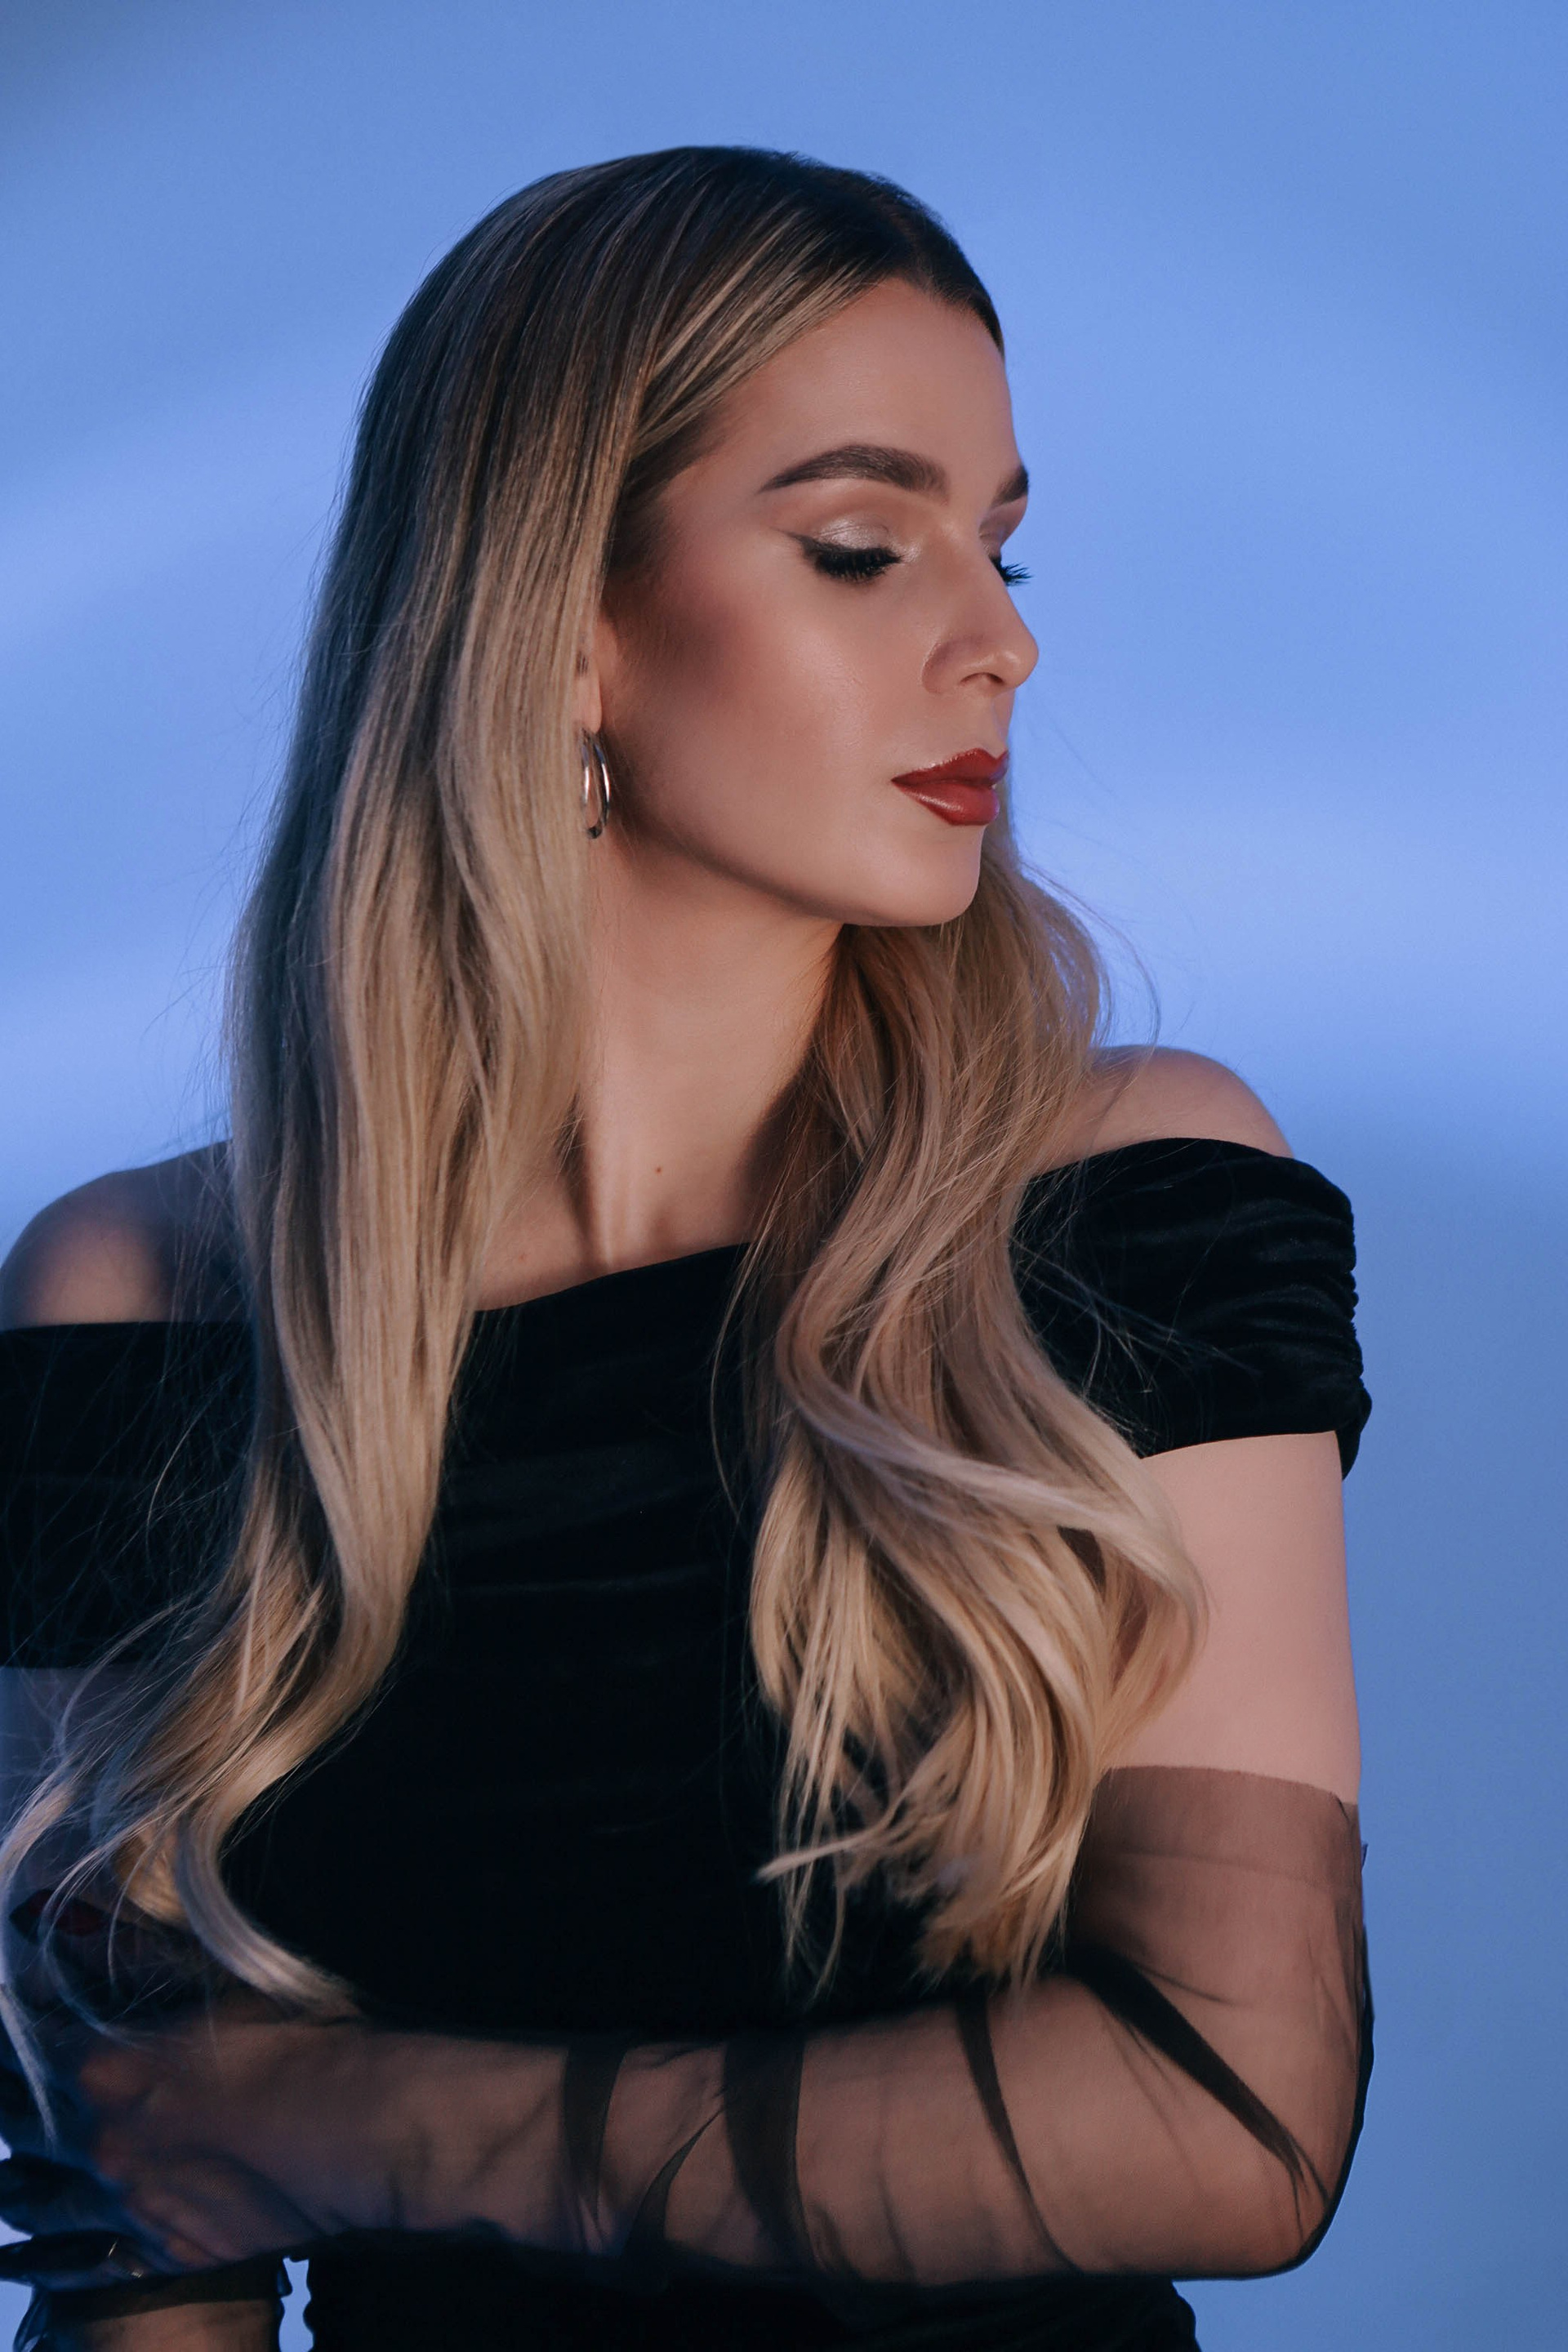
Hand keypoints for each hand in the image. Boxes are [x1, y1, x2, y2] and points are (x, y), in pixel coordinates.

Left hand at [0, 1994, 370, 2279]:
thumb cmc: (298, 2044)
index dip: (15, 2030)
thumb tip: (72, 1927)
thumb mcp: (219, 1985)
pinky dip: (56, 2254)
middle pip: (19, 2126)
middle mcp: (98, 2143)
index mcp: (102, 2069)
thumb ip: (139, 1962)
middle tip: (11, 2095)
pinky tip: (41, 2254)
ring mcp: (127, 2207)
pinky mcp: (163, 2253)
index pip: (26, 2046)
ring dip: (18, 2186)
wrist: (355, 2135)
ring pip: (38, 2203)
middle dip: (11, 2106)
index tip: (16, 2019)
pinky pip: (85, 2262)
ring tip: (9, 2185)